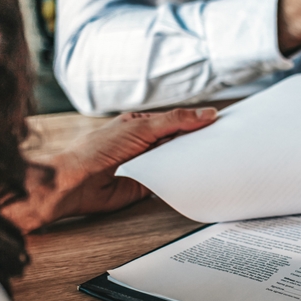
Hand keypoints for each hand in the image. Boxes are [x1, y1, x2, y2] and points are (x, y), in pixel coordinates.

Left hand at [4, 108, 217, 231]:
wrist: (76, 183)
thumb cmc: (99, 150)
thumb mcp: (141, 127)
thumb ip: (175, 121)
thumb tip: (206, 114)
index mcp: (142, 125)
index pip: (177, 121)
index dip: (197, 122)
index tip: (221, 122)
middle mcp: (146, 144)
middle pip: (179, 141)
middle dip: (197, 142)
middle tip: (224, 142)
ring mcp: (148, 165)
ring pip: (177, 161)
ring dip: (191, 161)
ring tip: (216, 158)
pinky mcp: (148, 186)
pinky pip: (171, 181)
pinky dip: (182, 179)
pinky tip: (197, 176)